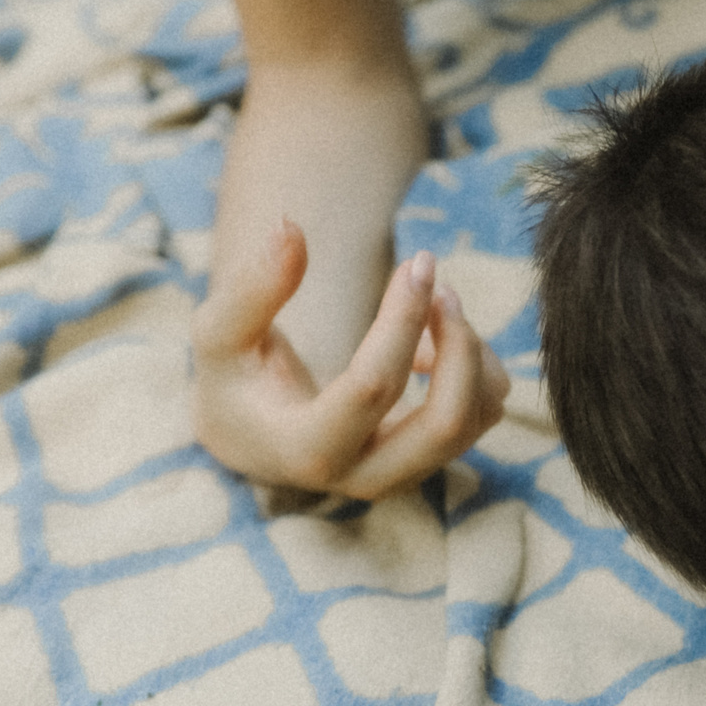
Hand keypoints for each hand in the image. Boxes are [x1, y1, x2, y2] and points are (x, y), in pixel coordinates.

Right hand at [191, 219, 508, 497]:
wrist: (252, 433)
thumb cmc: (233, 377)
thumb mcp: (220, 334)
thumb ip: (252, 287)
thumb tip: (290, 228)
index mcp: (307, 450)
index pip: (374, 386)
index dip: (403, 317)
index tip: (419, 261)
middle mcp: (364, 476)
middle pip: (447, 422)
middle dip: (458, 344)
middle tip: (441, 285)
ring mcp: (405, 472)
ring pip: (478, 416)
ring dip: (469, 350)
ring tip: (433, 304)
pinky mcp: (431, 457)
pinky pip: (485, 412)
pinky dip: (475, 367)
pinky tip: (428, 343)